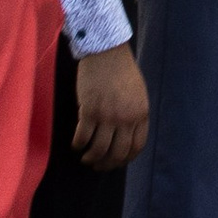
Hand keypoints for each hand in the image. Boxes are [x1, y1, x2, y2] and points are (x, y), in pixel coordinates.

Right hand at [70, 41, 149, 171]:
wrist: (107, 52)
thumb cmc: (121, 71)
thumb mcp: (137, 94)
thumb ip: (134, 114)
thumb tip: (125, 136)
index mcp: (141, 113)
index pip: (136, 147)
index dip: (125, 159)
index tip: (115, 162)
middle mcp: (126, 118)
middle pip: (117, 153)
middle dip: (106, 164)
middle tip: (97, 165)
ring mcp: (107, 116)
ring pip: (99, 150)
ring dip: (91, 158)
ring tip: (86, 158)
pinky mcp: (89, 111)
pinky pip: (82, 137)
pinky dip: (78, 145)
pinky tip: (76, 144)